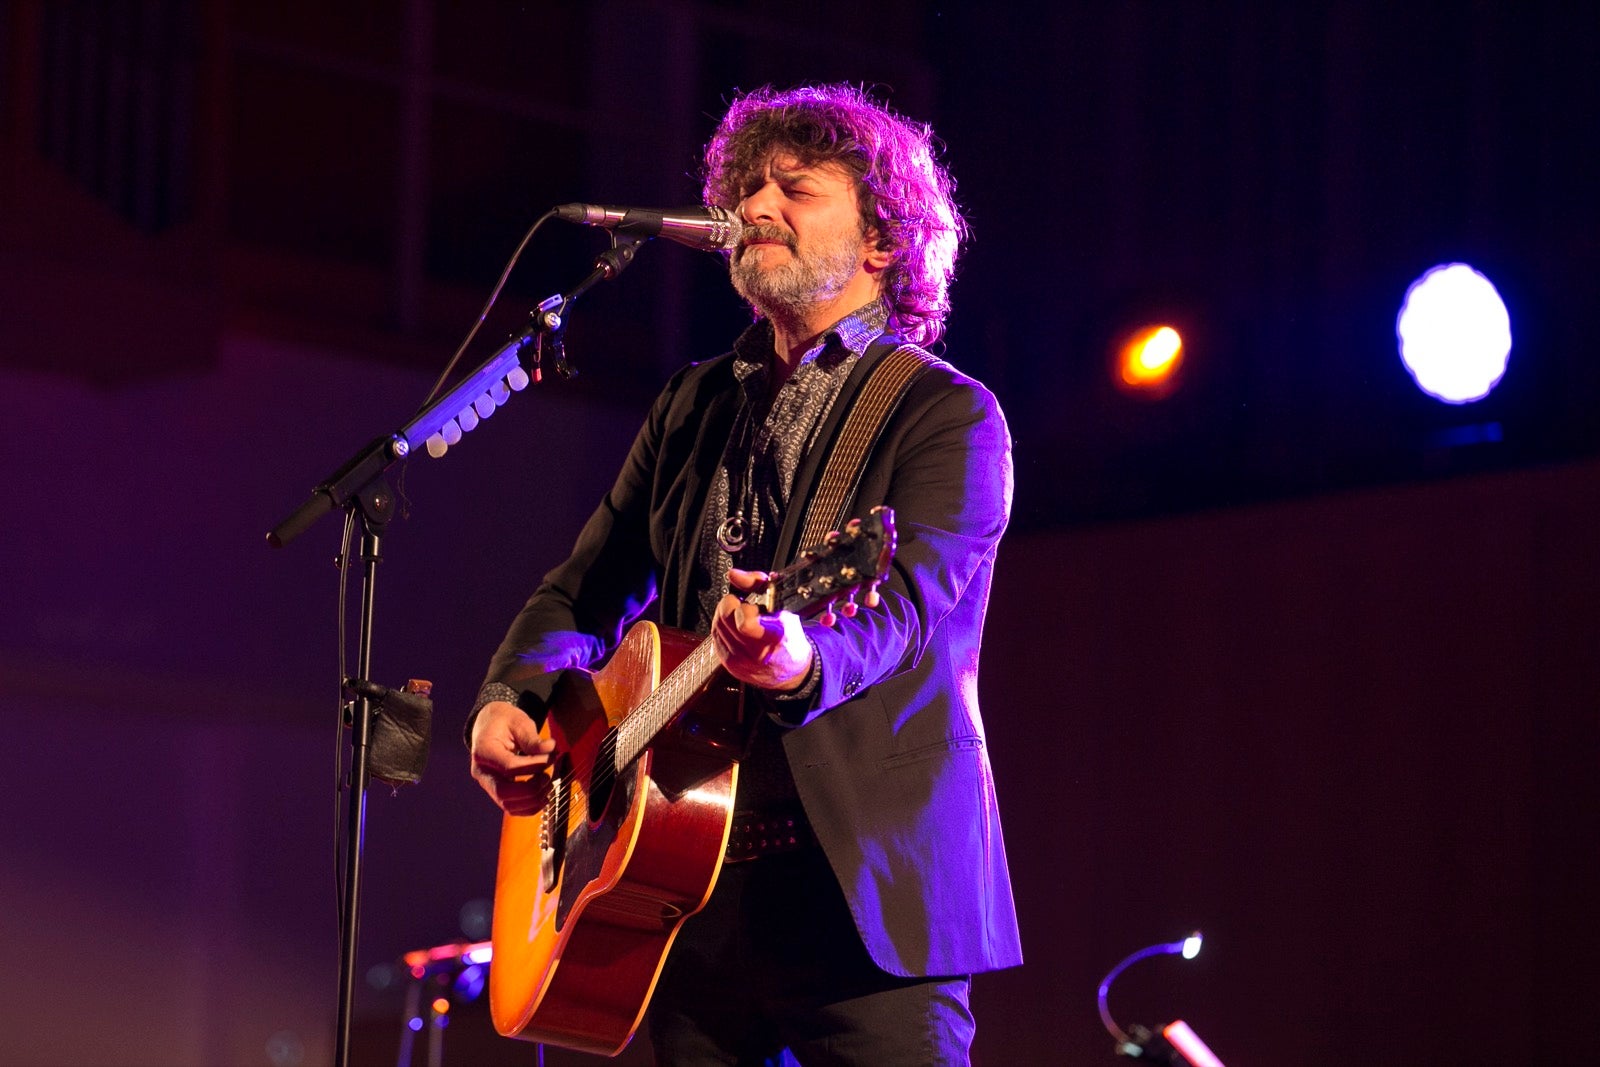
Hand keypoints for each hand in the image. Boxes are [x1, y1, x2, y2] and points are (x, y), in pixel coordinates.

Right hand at [469, 700, 556, 815]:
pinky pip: (512, 808)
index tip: (550, 757)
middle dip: (532, 789)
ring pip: (508, 805)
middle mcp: (482, 772)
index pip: (509, 767)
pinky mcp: (497, 792)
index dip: (534, 766)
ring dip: (533, 800)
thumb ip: (532, 738)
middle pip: (504, 793)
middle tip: (548, 776)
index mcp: (483, 751)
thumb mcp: (518, 722)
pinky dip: (530, 807)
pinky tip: (543, 794)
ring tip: (547, 783)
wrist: (490, 725)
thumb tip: (550, 748)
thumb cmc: (504, 721)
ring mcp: (487, 784)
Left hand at [712, 568, 813, 691]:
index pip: (746, 624)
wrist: (789, 671)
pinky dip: (724, 627)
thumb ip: (759, 584)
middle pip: (725, 618)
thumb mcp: (785, 606)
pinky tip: (736, 628)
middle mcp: (756, 653)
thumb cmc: (789, 637)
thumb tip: (733, 574)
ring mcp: (740, 661)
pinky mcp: (728, 664)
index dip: (744, 608)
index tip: (751, 605)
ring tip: (742, 617)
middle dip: (733, 605)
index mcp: (775, 638)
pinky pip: (715, 636)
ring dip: (727, 615)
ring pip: (717, 624)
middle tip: (745, 606)